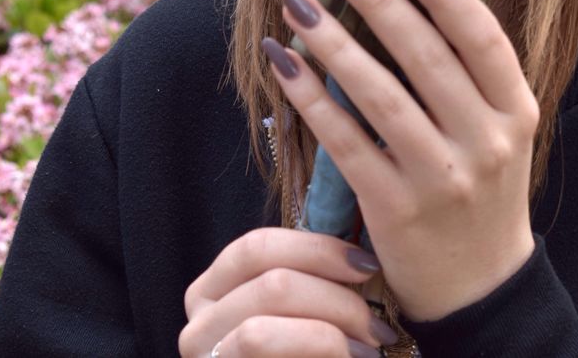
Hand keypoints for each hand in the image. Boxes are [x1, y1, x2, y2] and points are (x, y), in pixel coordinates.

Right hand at [179, 227, 394, 356]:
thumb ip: (310, 280)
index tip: (368, 265)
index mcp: (215, 291)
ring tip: (371, 344)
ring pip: (273, 305)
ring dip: (336, 323)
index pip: (257, 246)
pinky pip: (266, 340)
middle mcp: (198, 321)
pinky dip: (324, 344)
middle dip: (338, 297)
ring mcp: (205, 354)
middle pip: (273, 279)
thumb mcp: (305, 315)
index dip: (318, 248)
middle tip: (378, 322)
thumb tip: (355, 232)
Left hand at [266, 0, 538, 321]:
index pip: (482, 37)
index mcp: (517, 112)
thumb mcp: (499, 130)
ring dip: (334, 44)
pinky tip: (284, 64)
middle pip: (428, 57)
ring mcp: (442, 179)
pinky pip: (346, 144)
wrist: (480, 289)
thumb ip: (469, 75)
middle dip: (380, 0)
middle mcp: (488, 142)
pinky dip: (312, 100)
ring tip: (298, 2)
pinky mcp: (396, 210)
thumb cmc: (480, 190)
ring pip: (382, 97)